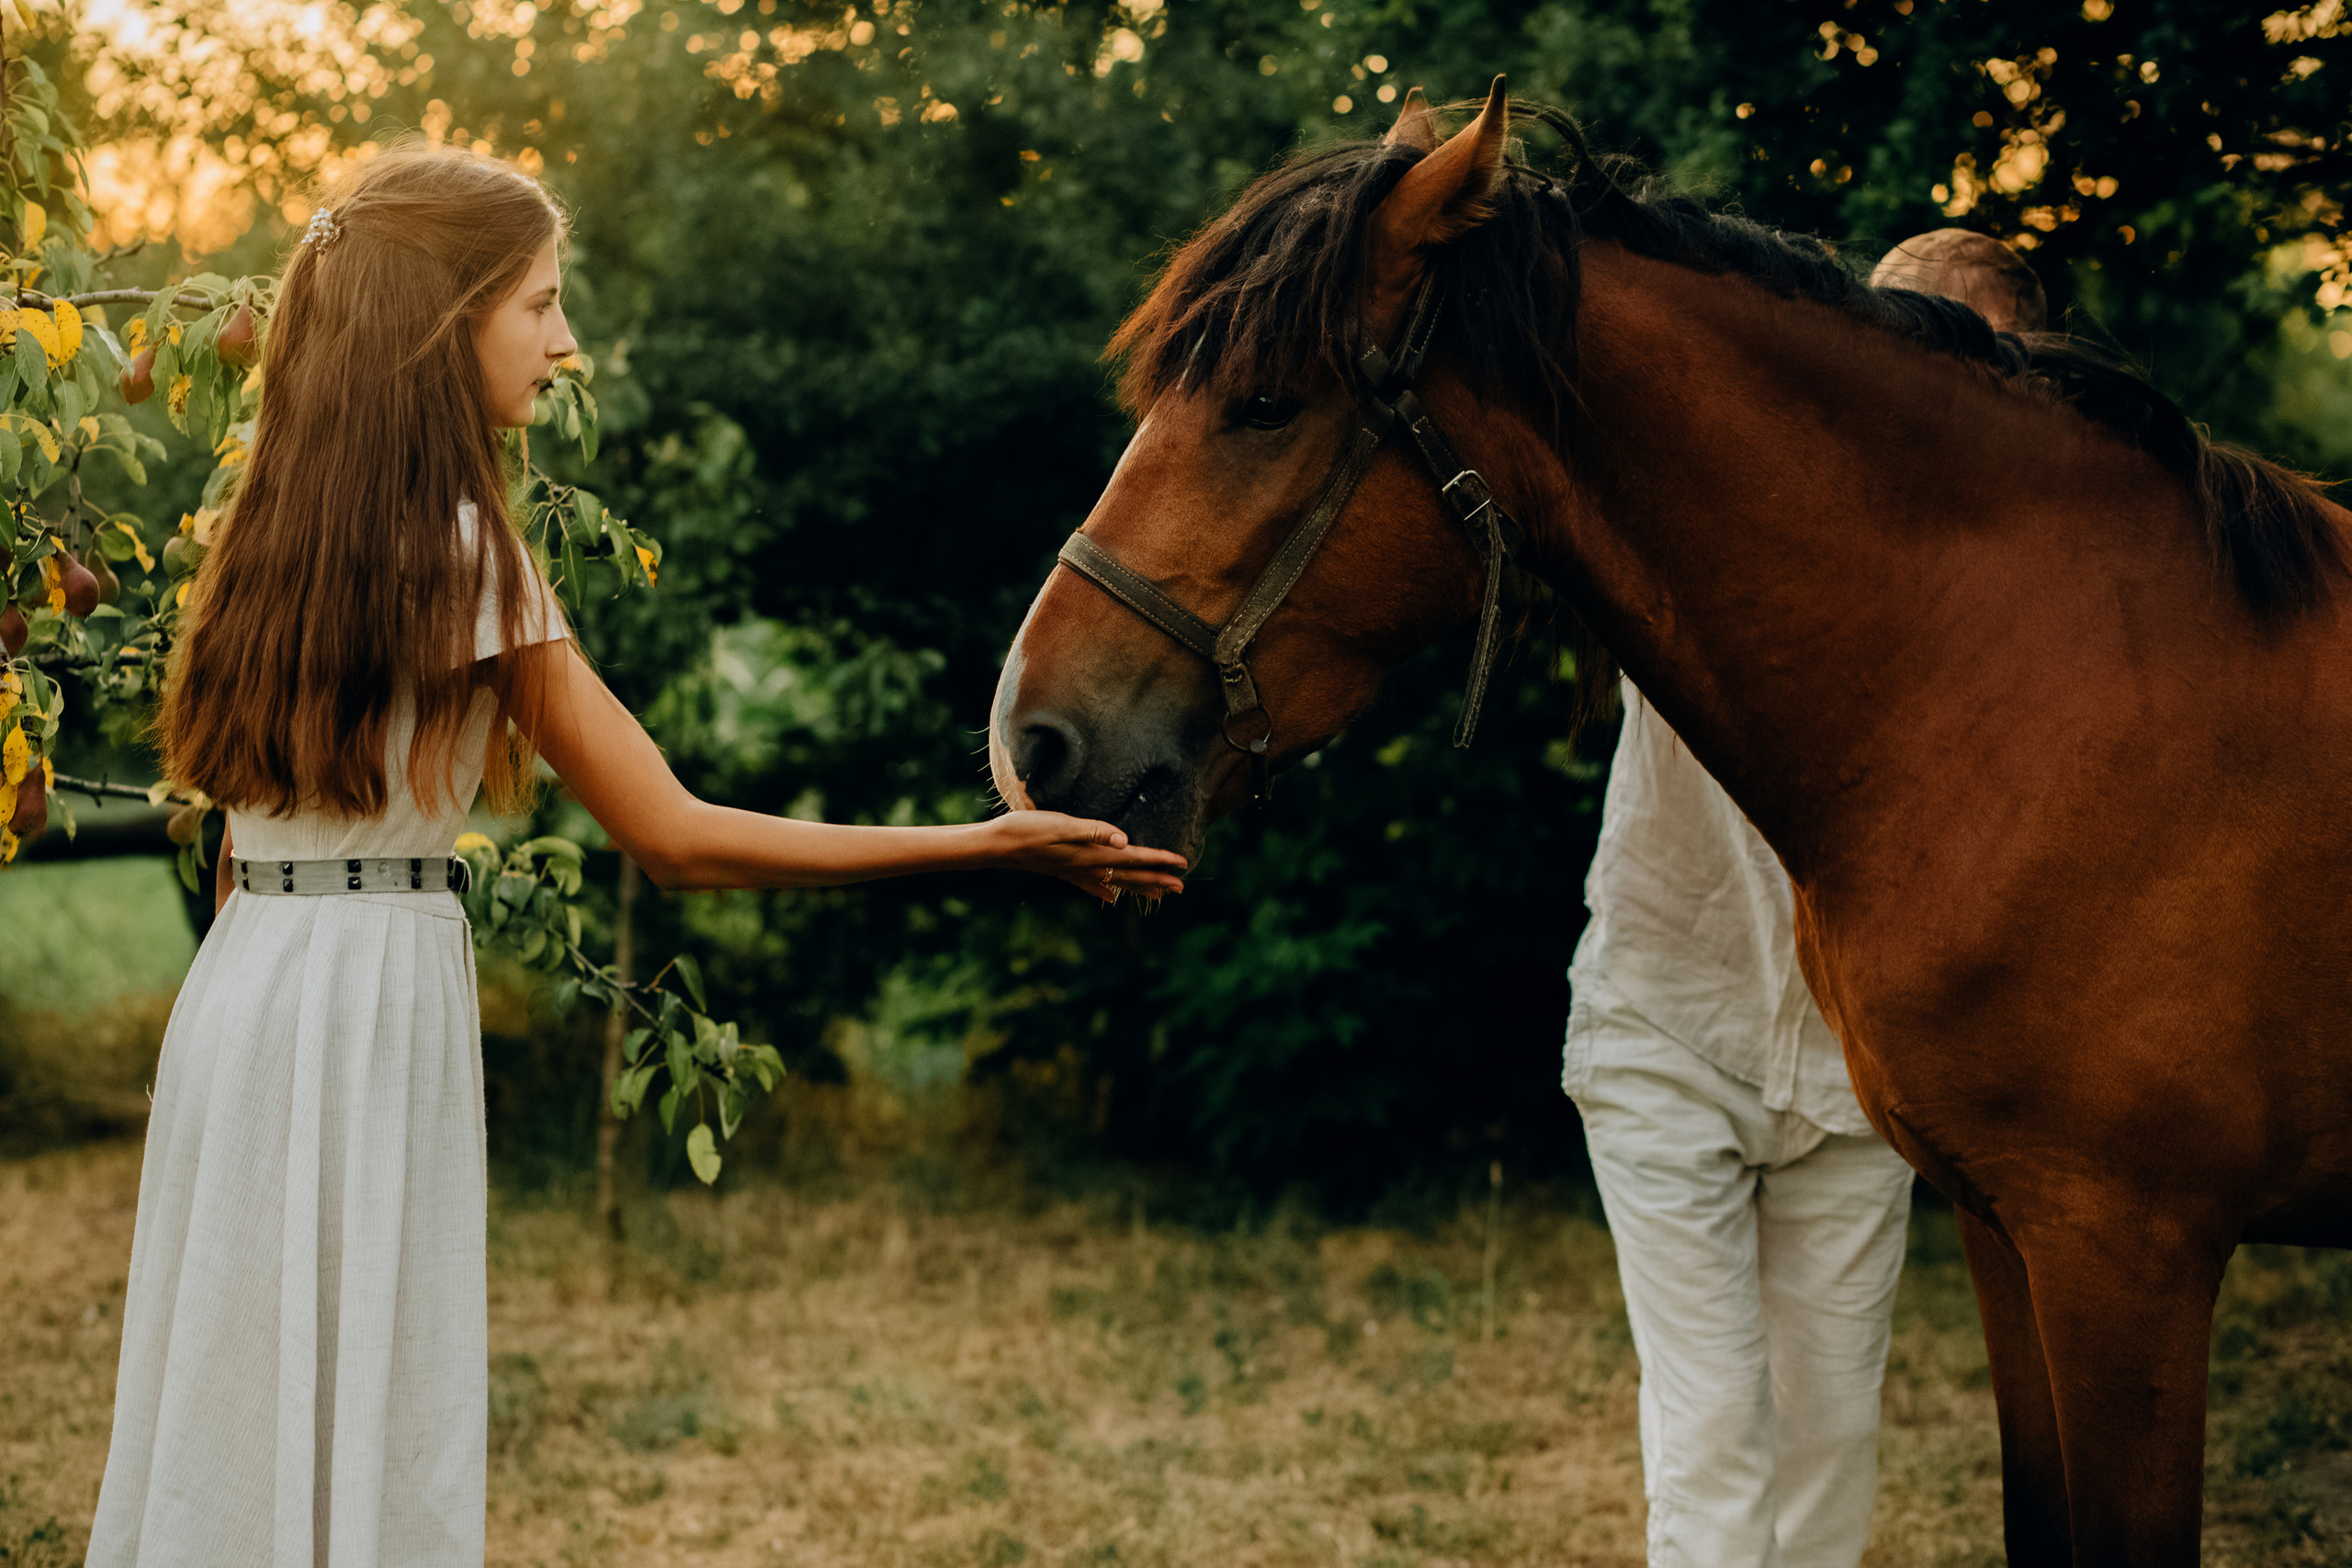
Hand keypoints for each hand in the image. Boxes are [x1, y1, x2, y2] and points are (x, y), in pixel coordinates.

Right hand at [986, 811, 1187, 902]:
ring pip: (1115, 882)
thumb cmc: (1029, 830)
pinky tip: (1111, 897)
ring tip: (1157, 895)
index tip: (1182, 864)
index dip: (1159, 860)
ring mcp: (1076, 872)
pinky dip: (1107, 891)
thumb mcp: (1063, 825)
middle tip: (1181, 887)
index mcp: (1092, 854)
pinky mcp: (1064, 871)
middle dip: (1157, 880)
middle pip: (1130, 875)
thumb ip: (1095, 832)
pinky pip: (1093, 885)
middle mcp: (1088, 867)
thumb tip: (1124, 841)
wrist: (999, 845)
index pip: (1134, 858)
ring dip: (1138, 887)